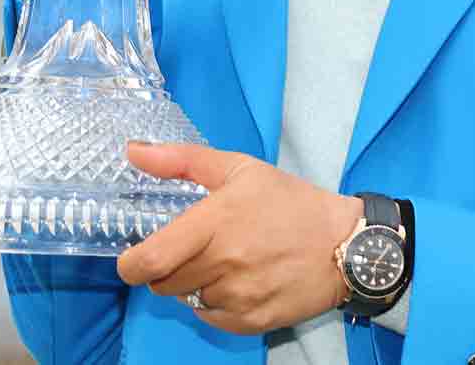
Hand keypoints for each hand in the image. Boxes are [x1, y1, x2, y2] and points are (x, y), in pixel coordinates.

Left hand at [115, 142, 364, 335]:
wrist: (344, 243)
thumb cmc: (289, 201)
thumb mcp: (239, 169)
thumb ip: (181, 161)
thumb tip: (132, 152)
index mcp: (215, 223)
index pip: (150, 260)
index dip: (130, 264)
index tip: (134, 256)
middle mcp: (224, 264)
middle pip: (163, 284)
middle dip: (166, 269)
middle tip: (191, 251)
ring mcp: (239, 297)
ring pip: (188, 300)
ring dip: (194, 285)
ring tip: (223, 262)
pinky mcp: (252, 322)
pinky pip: (211, 317)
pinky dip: (215, 303)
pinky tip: (238, 281)